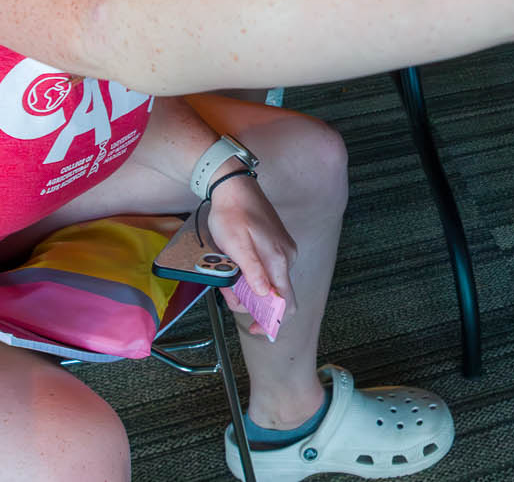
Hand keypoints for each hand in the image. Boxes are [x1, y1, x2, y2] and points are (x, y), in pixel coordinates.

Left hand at [204, 176, 298, 333]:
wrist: (234, 185)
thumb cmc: (232, 214)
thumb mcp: (235, 245)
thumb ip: (252, 272)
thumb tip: (265, 295)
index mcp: (279, 260)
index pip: (286, 302)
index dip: (272, 321)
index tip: (256, 328)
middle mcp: (287, 257)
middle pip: (276, 295)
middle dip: (251, 302)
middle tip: (227, 292)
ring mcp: (283, 249)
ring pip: (269, 282)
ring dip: (248, 288)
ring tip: (227, 277)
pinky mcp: (276, 244)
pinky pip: (267, 269)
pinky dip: (251, 275)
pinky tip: (235, 267)